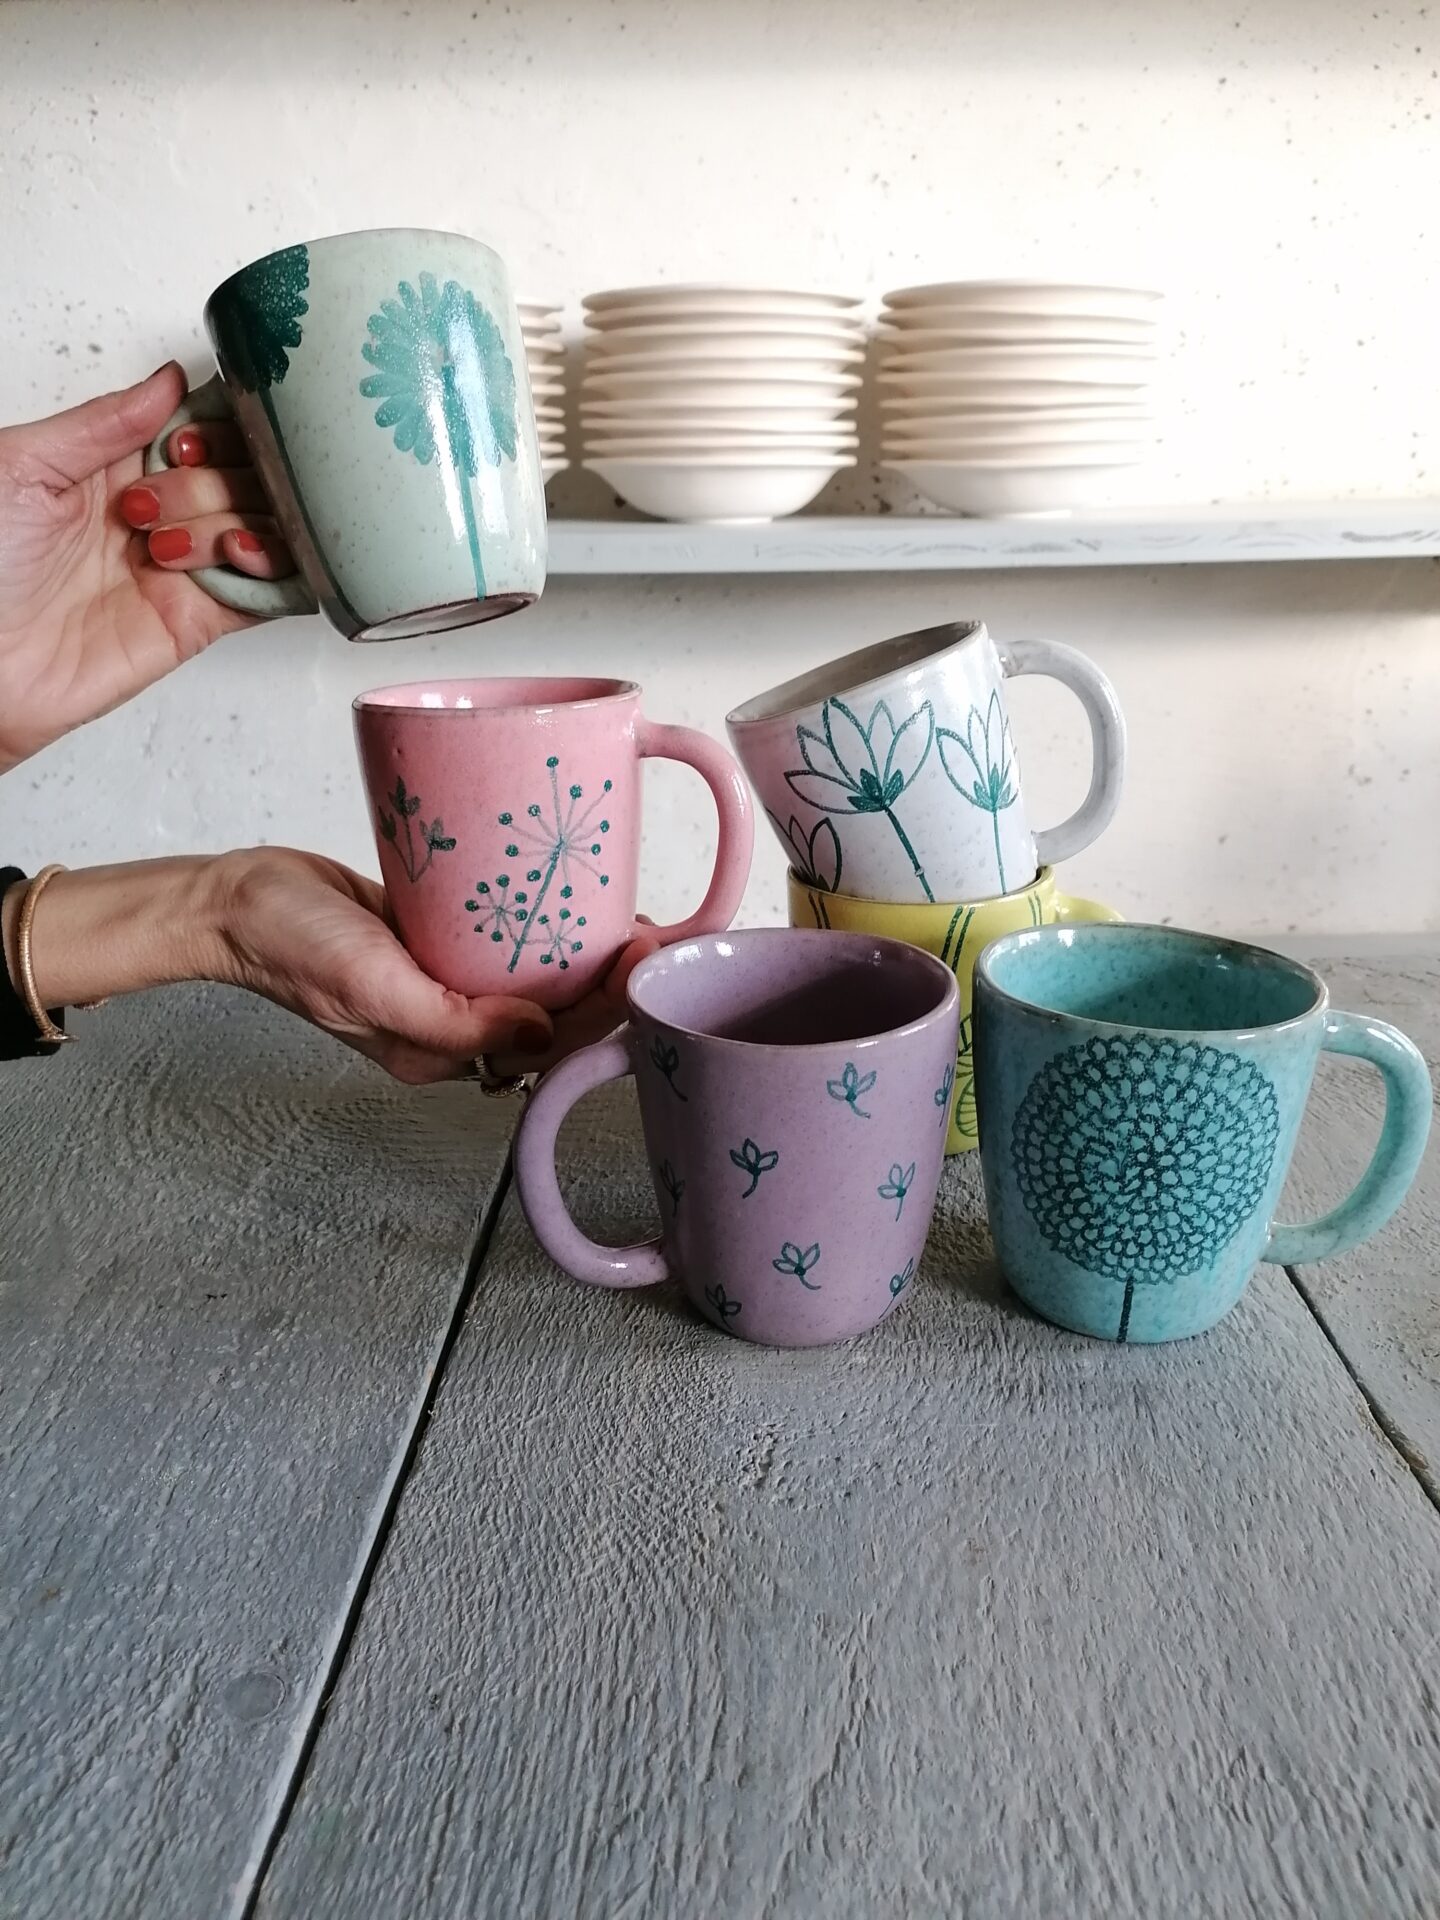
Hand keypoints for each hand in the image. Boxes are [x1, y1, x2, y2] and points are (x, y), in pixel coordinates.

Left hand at [0, 365, 294, 771]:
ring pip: (259, 527)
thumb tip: (168, 382)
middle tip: (155, 508)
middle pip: (238, 476)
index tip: (190, 441)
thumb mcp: (24, 465)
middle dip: (212, 482)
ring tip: (183, 545)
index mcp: (116, 468)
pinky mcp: (196, 622)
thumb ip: (104, 423)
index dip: (213, 427)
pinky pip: (264, 593)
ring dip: (238, 522)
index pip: (200, 429)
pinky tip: (241, 555)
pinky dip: (274, 569)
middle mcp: (157, 515)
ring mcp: (181, 569)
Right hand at [211, 848, 655, 1084]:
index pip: (545, 1041)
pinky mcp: (431, 936)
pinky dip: (535, 924)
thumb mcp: (377, 989)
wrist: (233, 898)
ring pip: (528, 973)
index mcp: (441, 1050)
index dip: (604, 1008)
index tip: (643, 962)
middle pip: (549, 1010)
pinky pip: (495, 936)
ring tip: (628, 918)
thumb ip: (459, 1024)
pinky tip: (569, 898)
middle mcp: (448, 1020)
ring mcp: (440, 977)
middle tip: (653, 936)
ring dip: (578, 953)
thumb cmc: (291, 946)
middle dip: (606, 983)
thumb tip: (540, 1037)